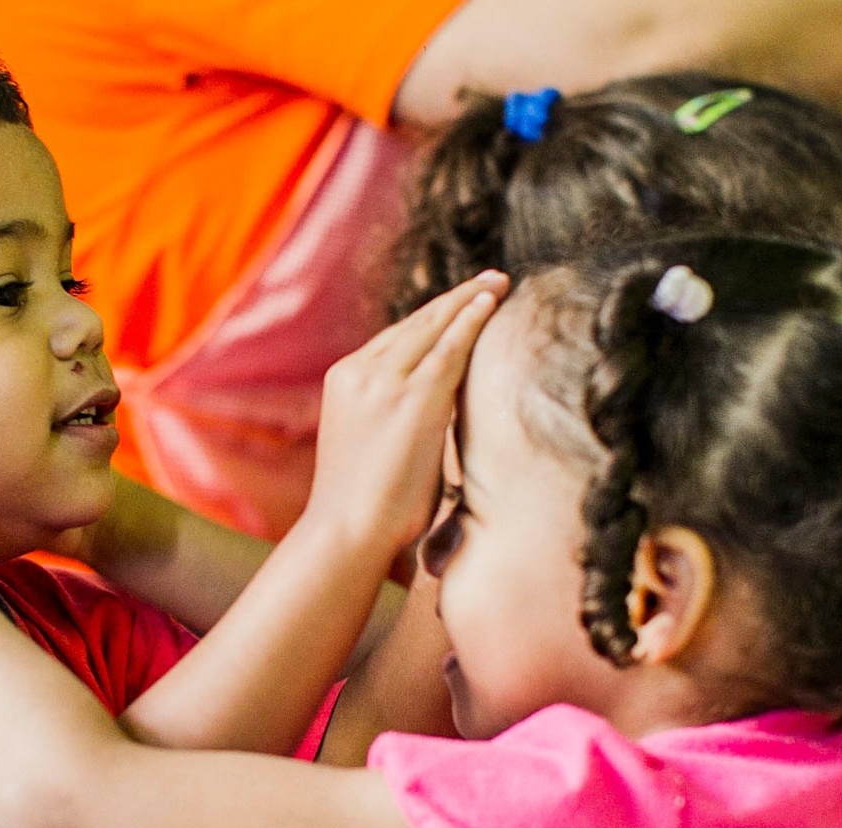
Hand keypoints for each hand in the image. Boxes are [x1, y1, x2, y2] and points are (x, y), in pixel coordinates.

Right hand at [304, 271, 506, 554]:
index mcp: (344, 381)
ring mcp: (383, 381)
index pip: (395, 339)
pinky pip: (449, 348)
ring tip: (497, 283)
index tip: (458, 304)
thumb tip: (426, 422)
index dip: (432, 318)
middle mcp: (359, 372)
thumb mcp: (370, 447)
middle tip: (489, 280)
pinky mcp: (412, 398)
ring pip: (432, 327)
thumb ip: (391, 420)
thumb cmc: (362, 509)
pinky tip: (490, 303)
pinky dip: (471, 321)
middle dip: (454, 300)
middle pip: (415, 324)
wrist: (346, 531)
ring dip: (468, 301)